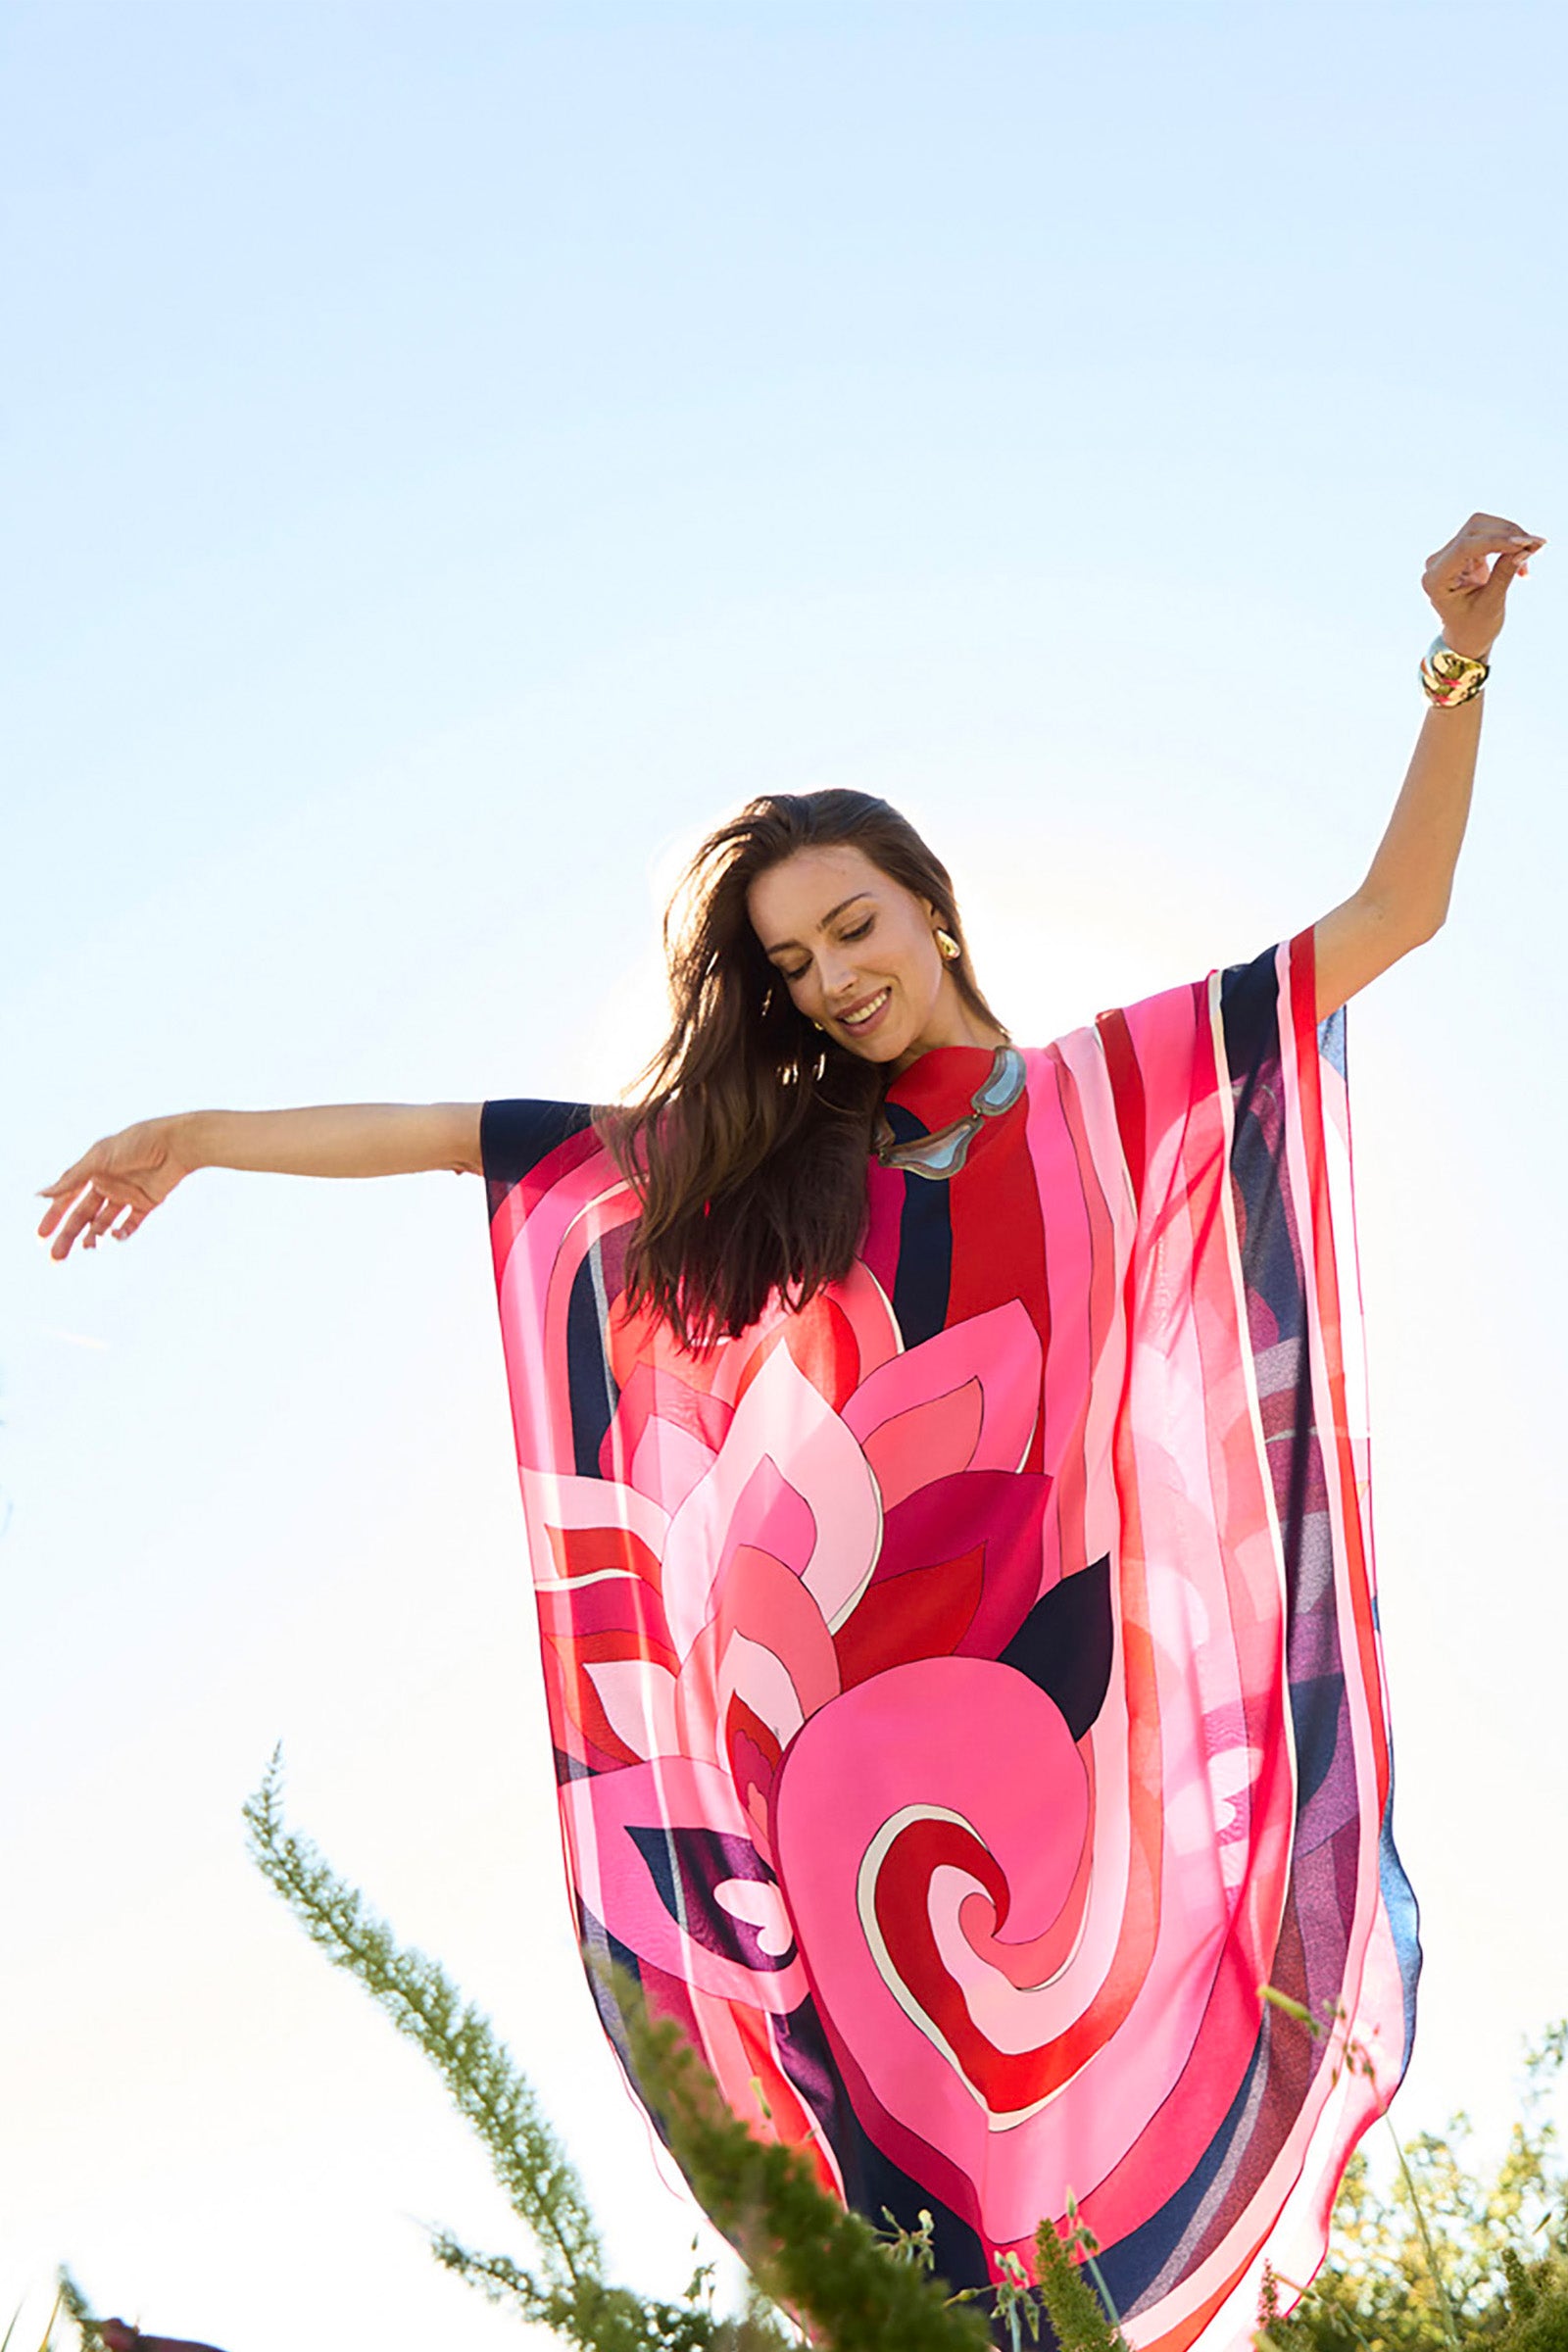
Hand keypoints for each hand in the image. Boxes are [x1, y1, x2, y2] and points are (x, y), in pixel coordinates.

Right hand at [37, 1116, 194, 1259]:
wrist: (177, 1144)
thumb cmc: (136, 1144)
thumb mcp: (99, 1159)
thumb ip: (71, 1179)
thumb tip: (40, 1195)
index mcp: (92, 1171)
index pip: (67, 1198)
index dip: (54, 1217)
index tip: (41, 1236)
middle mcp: (107, 1183)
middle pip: (83, 1215)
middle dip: (69, 1235)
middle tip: (56, 1257)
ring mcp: (126, 1194)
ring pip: (104, 1222)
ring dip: (94, 1236)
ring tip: (89, 1247)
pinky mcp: (147, 1203)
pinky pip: (131, 1223)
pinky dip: (122, 1233)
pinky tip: (115, 1235)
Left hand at [1423, 512, 1544, 661]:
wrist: (1465, 636)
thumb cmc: (1474, 627)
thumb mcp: (1490, 604)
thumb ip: (1504, 574)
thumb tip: (1523, 548)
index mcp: (1435, 579)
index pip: (1464, 547)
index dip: (1496, 541)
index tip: (1524, 544)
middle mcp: (1437, 563)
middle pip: (1474, 529)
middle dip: (1507, 534)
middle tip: (1535, 546)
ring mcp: (1448, 554)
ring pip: (1482, 526)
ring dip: (1510, 536)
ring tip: (1531, 555)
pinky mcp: (1462, 551)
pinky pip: (1488, 535)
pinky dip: (1508, 542)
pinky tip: (1522, 558)